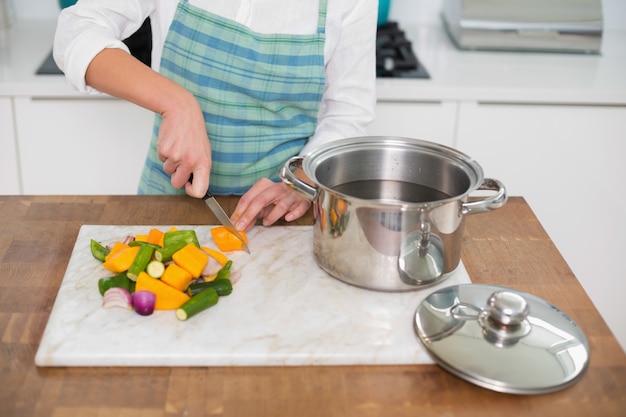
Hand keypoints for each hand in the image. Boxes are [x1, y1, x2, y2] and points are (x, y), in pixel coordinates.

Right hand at [83, 48, 211, 197]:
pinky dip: (165, 153)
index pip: (199, 191)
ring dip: (171, 162)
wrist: (182, 111)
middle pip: (177, 184)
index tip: (189, 186)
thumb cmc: (194, 131)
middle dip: (176, 177)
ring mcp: (176, 157)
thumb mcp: (204, 150)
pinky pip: (162, 159)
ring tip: (178, 147)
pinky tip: (172, 142)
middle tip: (180, 163)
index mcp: (204, 164)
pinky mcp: (164, 150)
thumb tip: (194, 185)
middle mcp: (190, 162)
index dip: (191, 191)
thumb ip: (200, 168)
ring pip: (168, 170)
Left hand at [231, 178, 311, 230]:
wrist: (299, 186)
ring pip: (280, 205)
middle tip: (242, 227)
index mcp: (264, 186)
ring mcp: (290, 195)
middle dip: (249, 215)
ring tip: (266, 223)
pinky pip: (299, 208)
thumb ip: (251, 214)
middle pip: (260, 200)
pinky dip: (293, 214)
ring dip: (272, 216)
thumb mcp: (262, 202)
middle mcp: (277, 188)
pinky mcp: (302, 201)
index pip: (248, 198)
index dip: (239, 212)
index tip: (234, 223)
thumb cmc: (278, 195)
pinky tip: (287, 218)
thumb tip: (240, 226)